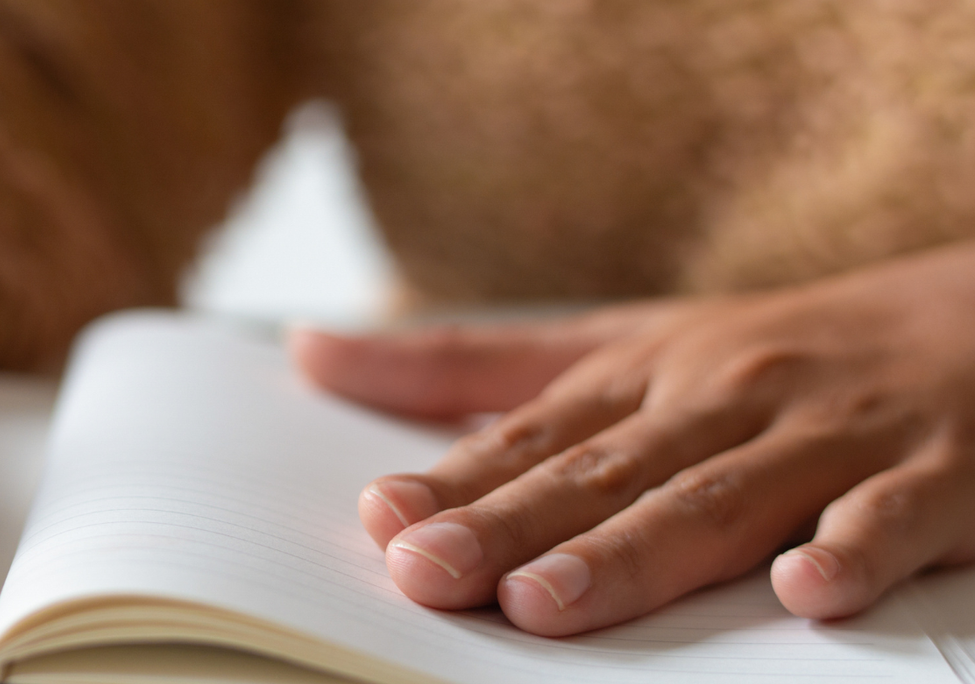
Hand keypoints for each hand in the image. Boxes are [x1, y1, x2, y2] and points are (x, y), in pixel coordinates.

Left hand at [291, 241, 974, 635]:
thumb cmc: (776, 351)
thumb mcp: (627, 341)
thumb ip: (474, 366)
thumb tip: (309, 351)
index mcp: (647, 375)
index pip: (537, 437)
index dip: (457, 479)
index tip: (380, 519)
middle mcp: (725, 398)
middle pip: (606, 473)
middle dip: (512, 525)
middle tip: (428, 573)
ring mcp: (832, 436)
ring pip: (721, 499)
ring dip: (634, 551)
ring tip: (550, 603)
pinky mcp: (941, 474)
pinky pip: (895, 518)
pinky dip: (853, 549)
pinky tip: (804, 592)